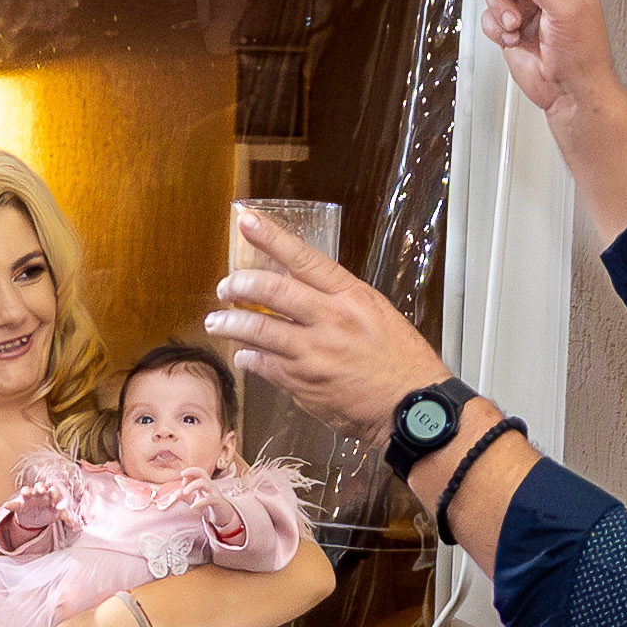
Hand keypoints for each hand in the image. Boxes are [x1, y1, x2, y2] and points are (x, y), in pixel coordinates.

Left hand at [208, 200, 447, 449]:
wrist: (410, 406)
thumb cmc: (400, 360)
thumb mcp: (375, 314)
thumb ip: (338, 299)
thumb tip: (301, 288)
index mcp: (350, 296)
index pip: (303, 258)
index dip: (270, 237)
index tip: (246, 221)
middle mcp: (329, 319)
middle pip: (270, 290)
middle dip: (238, 284)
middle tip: (225, 287)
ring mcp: (313, 352)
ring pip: (257, 329)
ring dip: (229, 324)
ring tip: (217, 322)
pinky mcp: (302, 382)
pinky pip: (263, 364)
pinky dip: (248, 357)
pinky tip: (244, 355)